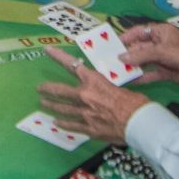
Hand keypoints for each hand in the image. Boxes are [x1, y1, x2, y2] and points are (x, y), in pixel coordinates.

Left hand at [36, 47, 151, 142]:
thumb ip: (106, 89)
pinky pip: (71, 125)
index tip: (48, 50)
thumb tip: (104, 92)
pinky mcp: (88, 128)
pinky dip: (63, 124)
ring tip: (44, 104)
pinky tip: (57, 123)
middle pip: (60, 90)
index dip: (58, 57)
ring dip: (52, 105)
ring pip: (62, 108)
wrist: (139, 124)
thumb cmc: (135, 103)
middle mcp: (85, 95)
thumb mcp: (120, 88)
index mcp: (94, 81)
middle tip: (40, 88)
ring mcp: (84, 113)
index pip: (72, 65)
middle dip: (48, 89)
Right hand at [117, 24, 178, 89]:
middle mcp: (161, 43)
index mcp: (161, 32)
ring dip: (133, 66)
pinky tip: (130, 81)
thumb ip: (140, 55)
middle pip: (140, 47)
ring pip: (144, 61)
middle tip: (112, 61)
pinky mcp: (166, 71)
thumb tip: (121, 58)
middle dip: (127, 54)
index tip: (113, 44)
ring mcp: (163, 58)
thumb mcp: (160, 52)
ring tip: (118, 72)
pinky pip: (150, 73)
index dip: (127, 37)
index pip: (140, 31)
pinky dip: (141, 77)